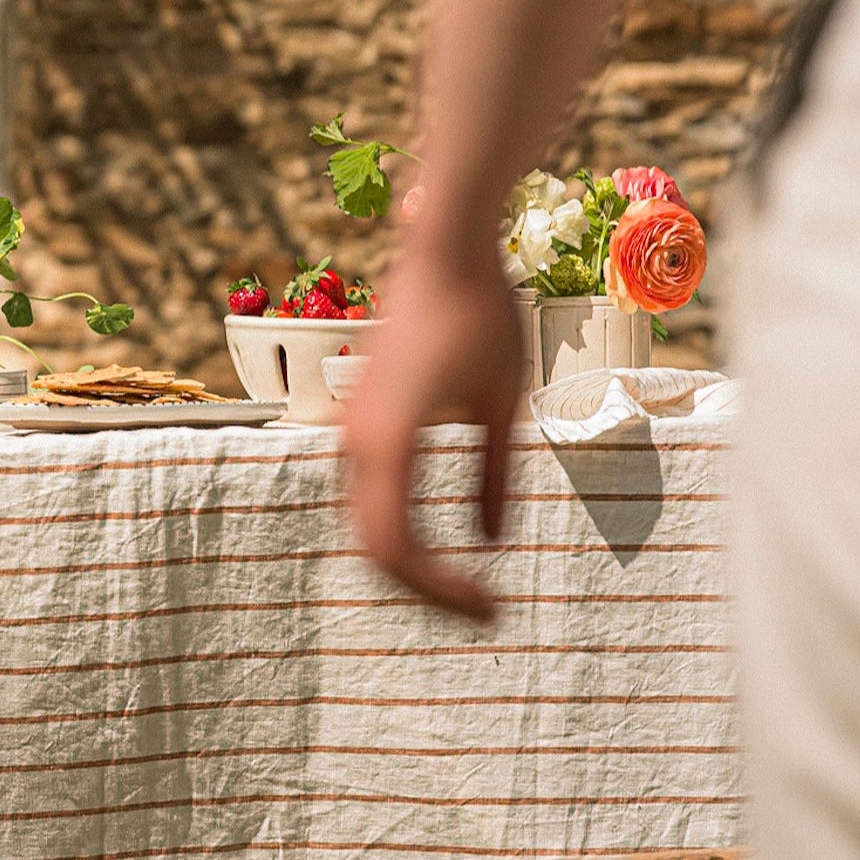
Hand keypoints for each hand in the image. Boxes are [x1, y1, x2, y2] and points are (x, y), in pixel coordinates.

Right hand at [346, 235, 523, 621]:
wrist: (444, 247)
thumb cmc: (482, 313)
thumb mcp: (504, 402)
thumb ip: (496, 475)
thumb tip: (491, 543)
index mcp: (389, 442)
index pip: (398, 548)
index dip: (440, 591)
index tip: (490, 607)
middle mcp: (358, 441)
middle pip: (375, 548)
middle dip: (426, 590)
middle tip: (483, 612)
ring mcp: (354, 429)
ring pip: (365, 525)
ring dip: (411, 564)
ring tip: (463, 588)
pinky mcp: (363, 417)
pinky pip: (369, 495)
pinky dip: (398, 530)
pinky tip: (439, 542)